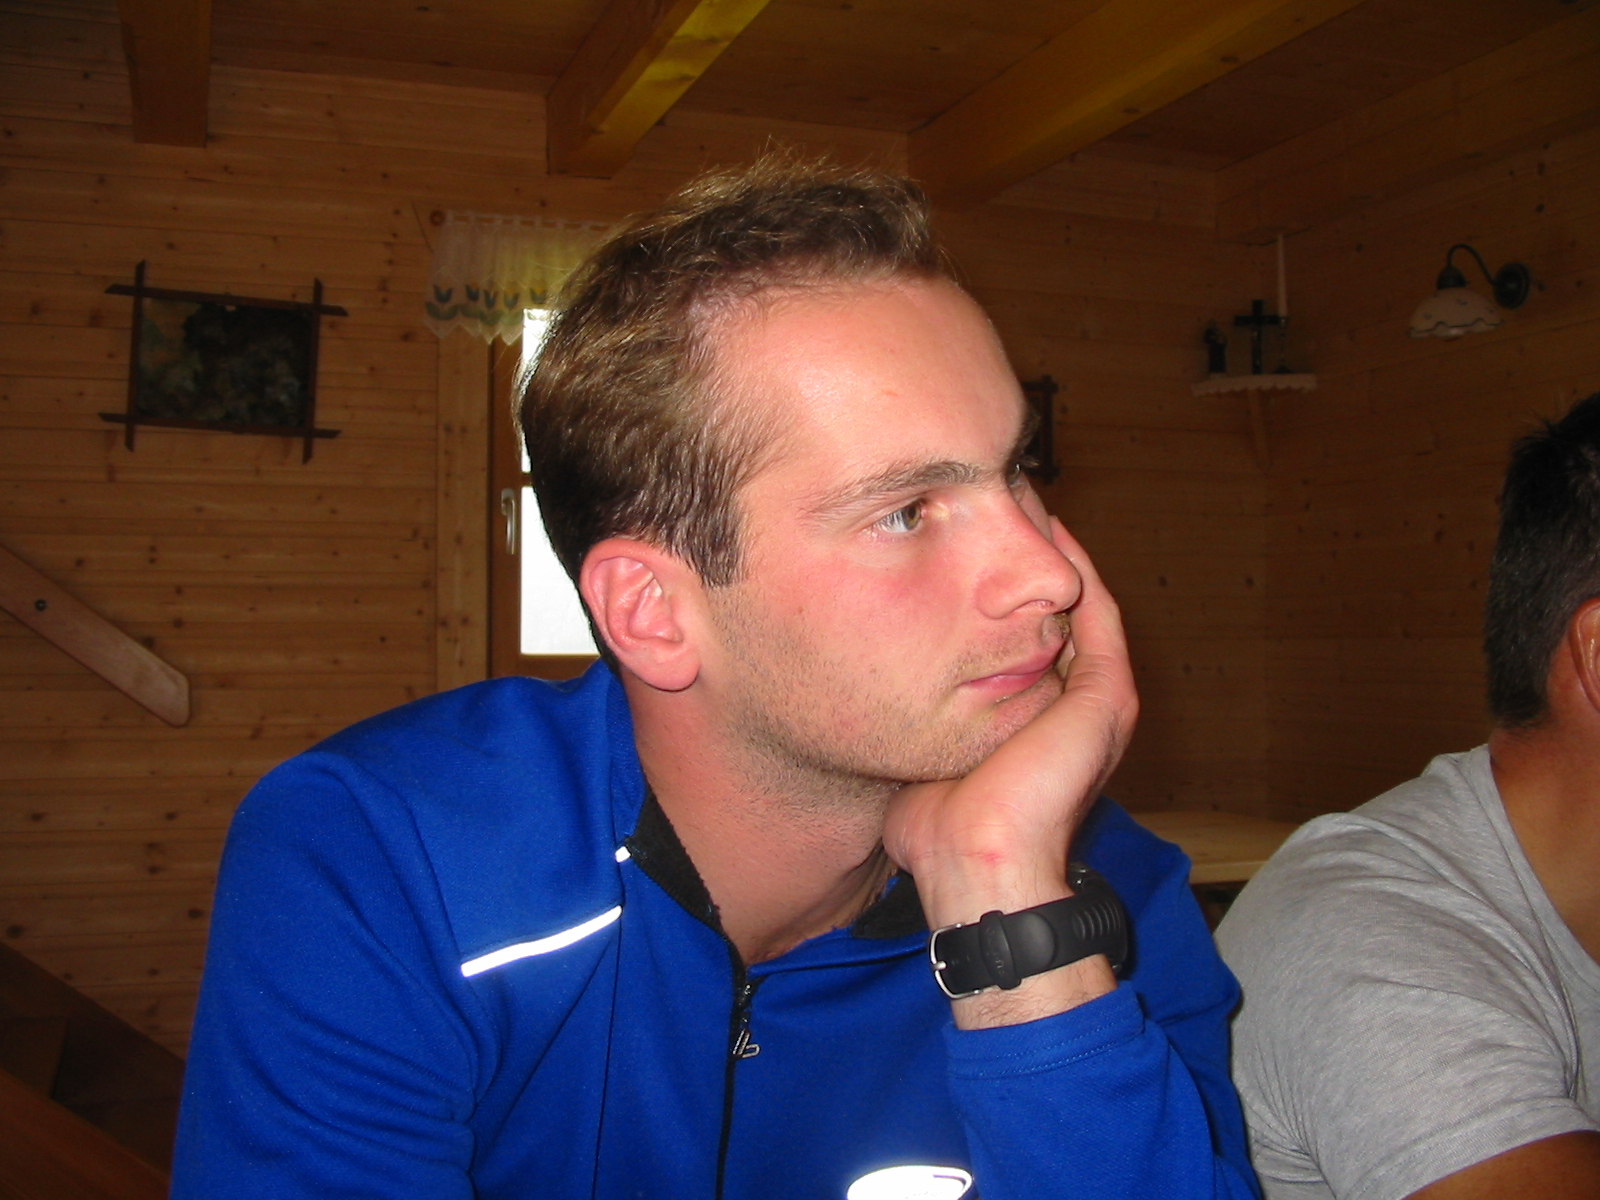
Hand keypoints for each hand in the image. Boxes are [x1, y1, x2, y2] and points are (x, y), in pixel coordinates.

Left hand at [883, 518, 1137, 1024]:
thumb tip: (862, 678)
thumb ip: (912, 709)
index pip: (1024, 632)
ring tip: (1020, 493)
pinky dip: (1075, 567)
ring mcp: (1098, 699)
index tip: (959, 535)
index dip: (996, 584)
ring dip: (1053, 547)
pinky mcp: (1106, 697)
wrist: (976, 868)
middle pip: (1055, 607)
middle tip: (994, 495)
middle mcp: (1075, 704)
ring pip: (1079, 599)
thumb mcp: (919, 748)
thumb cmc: (936, 828)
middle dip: (1024, 553)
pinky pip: (1096, 610)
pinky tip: (1048, 525)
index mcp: (1038, 718)